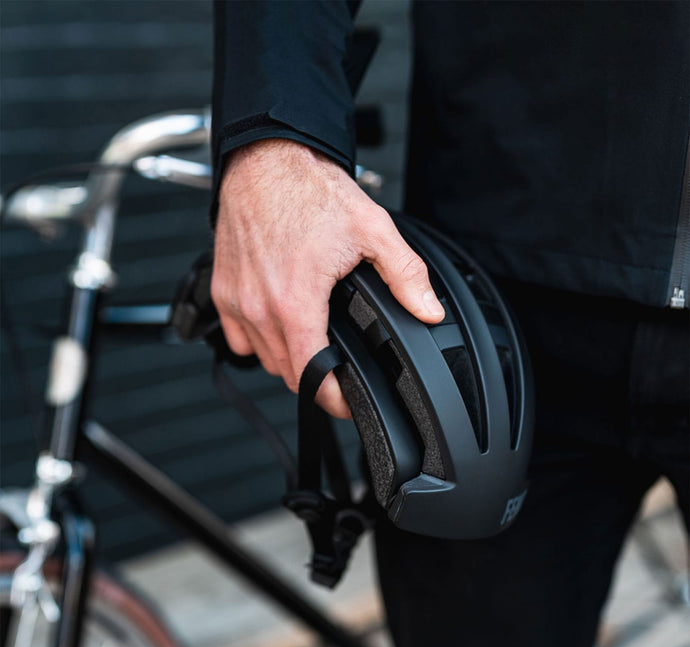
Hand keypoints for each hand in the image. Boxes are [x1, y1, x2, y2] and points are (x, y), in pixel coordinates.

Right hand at [212, 139, 444, 418]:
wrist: (265, 159)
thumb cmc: (308, 189)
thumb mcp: (372, 229)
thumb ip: (406, 276)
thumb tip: (429, 310)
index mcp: (295, 300)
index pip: (311, 375)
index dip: (333, 398)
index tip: (347, 401)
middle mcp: (259, 306)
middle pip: (287, 372)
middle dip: (316, 377)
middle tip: (339, 367)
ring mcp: (236, 300)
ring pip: (263, 358)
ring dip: (288, 359)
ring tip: (312, 340)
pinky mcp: (223, 290)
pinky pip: (238, 337)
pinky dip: (258, 340)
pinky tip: (279, 322)